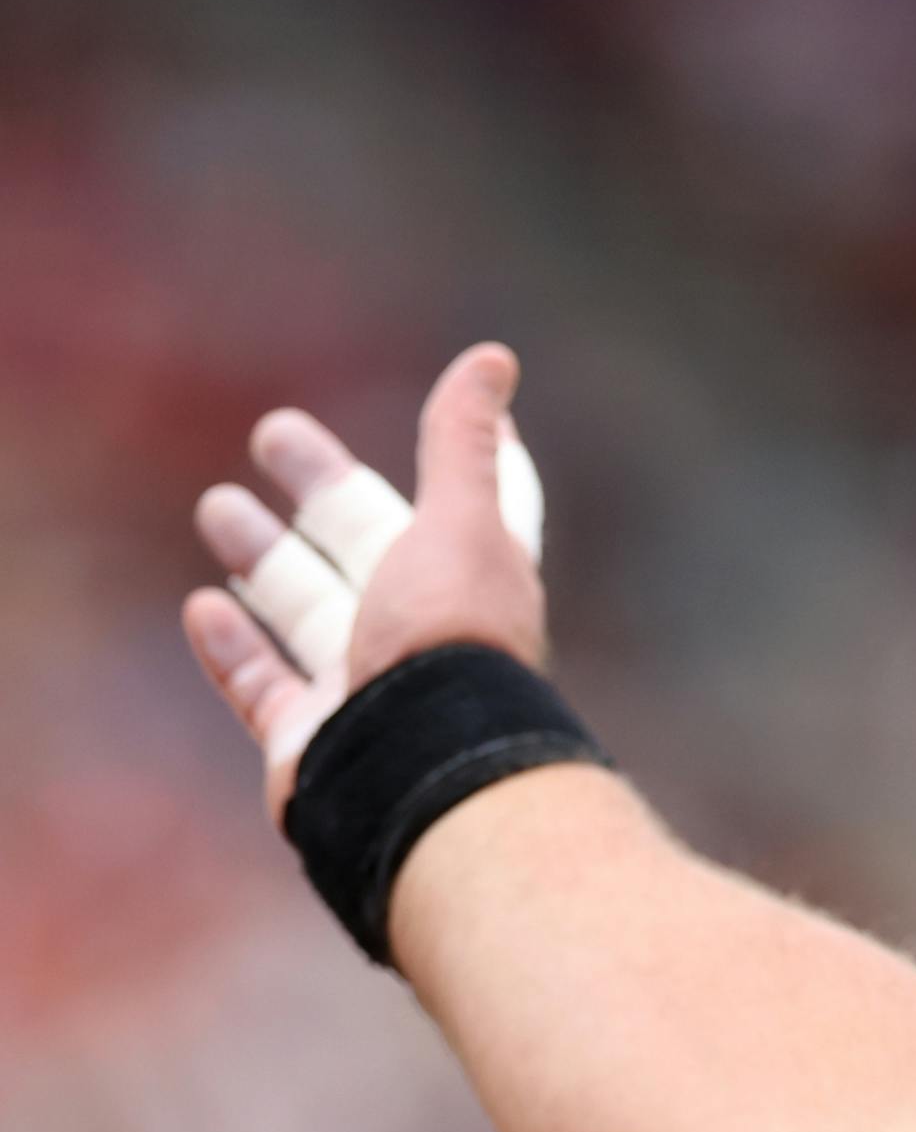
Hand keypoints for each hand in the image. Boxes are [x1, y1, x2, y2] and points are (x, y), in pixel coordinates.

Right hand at [181, 342, 553, 823]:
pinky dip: (234, 648)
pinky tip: (204, 607)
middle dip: (321, 487)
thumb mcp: (462, 524)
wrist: (422, 773)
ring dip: (264, 555)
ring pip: (306, 607)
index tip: (462, 402)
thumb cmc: (451, 642)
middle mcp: (421, 631)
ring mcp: (364, 687)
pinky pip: (263, 687)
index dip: (470, 453)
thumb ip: (463, 445)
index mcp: (473, 579)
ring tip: (218, 504)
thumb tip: (494, 358)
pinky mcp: (310, 741)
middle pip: (365, 542)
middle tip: (272, 431)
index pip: (474, 502)